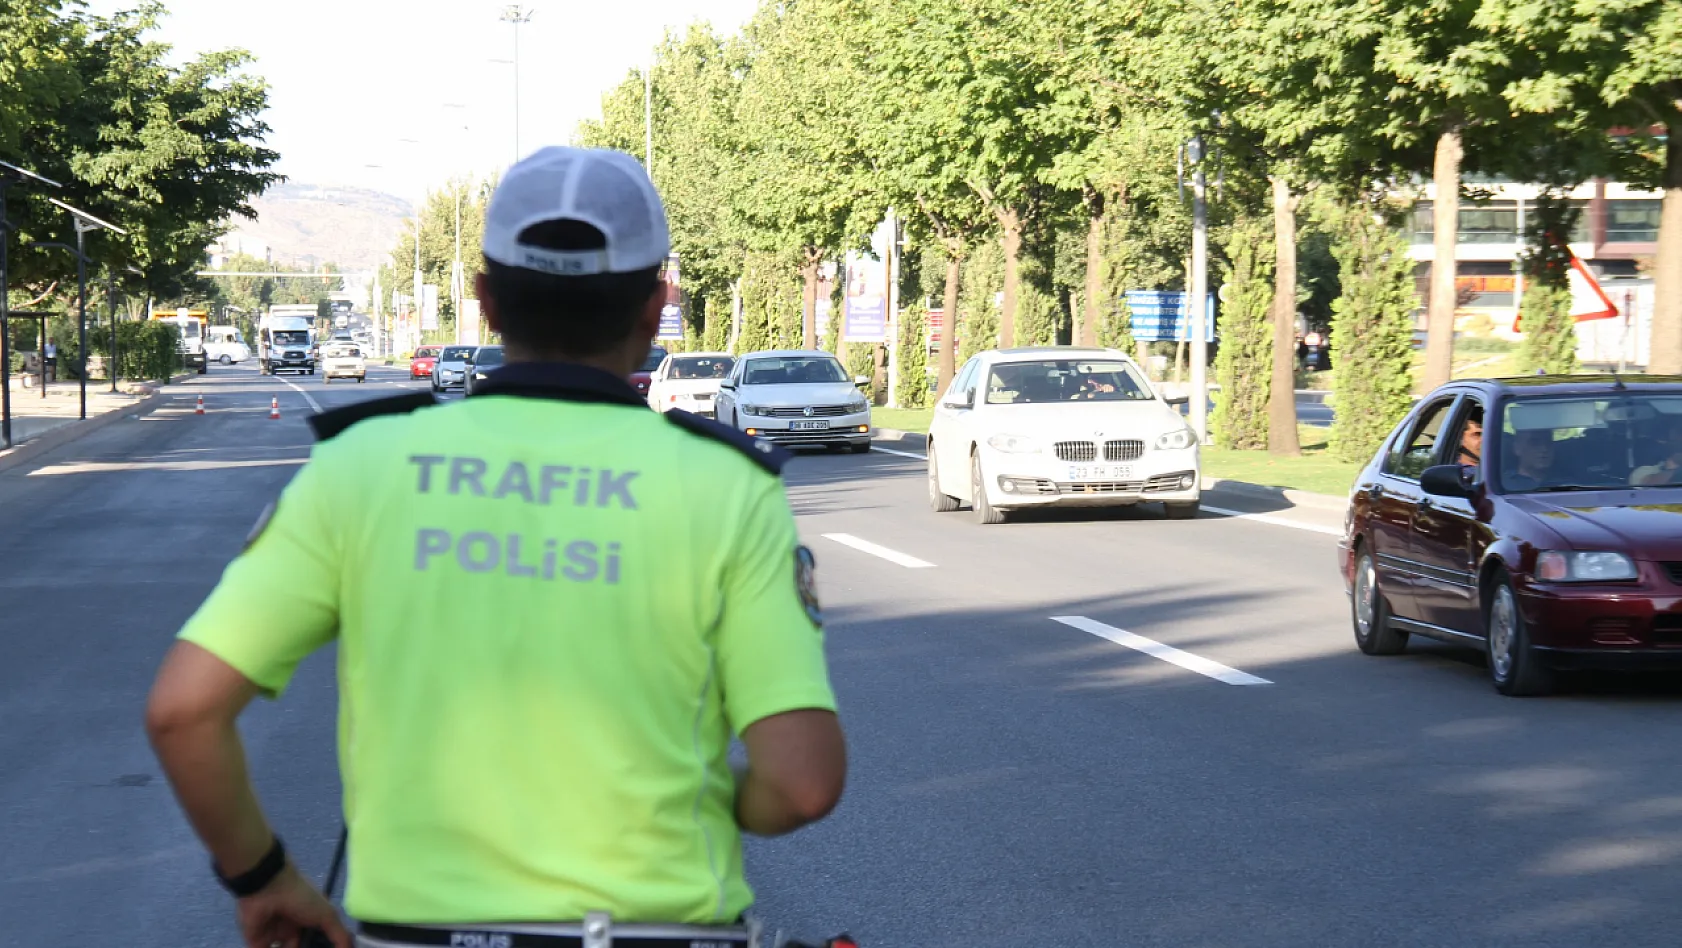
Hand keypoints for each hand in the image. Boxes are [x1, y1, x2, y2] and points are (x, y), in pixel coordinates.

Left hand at [234, 863, 351, 947]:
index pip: (320, 941)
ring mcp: (276, 936)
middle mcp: (294, 929)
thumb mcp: (328, 914)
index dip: (325, 947)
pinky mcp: (258, 943)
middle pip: (303, 947)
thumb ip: (340, 935)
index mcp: (311, 921)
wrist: (268, 888)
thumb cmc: (302, 898)